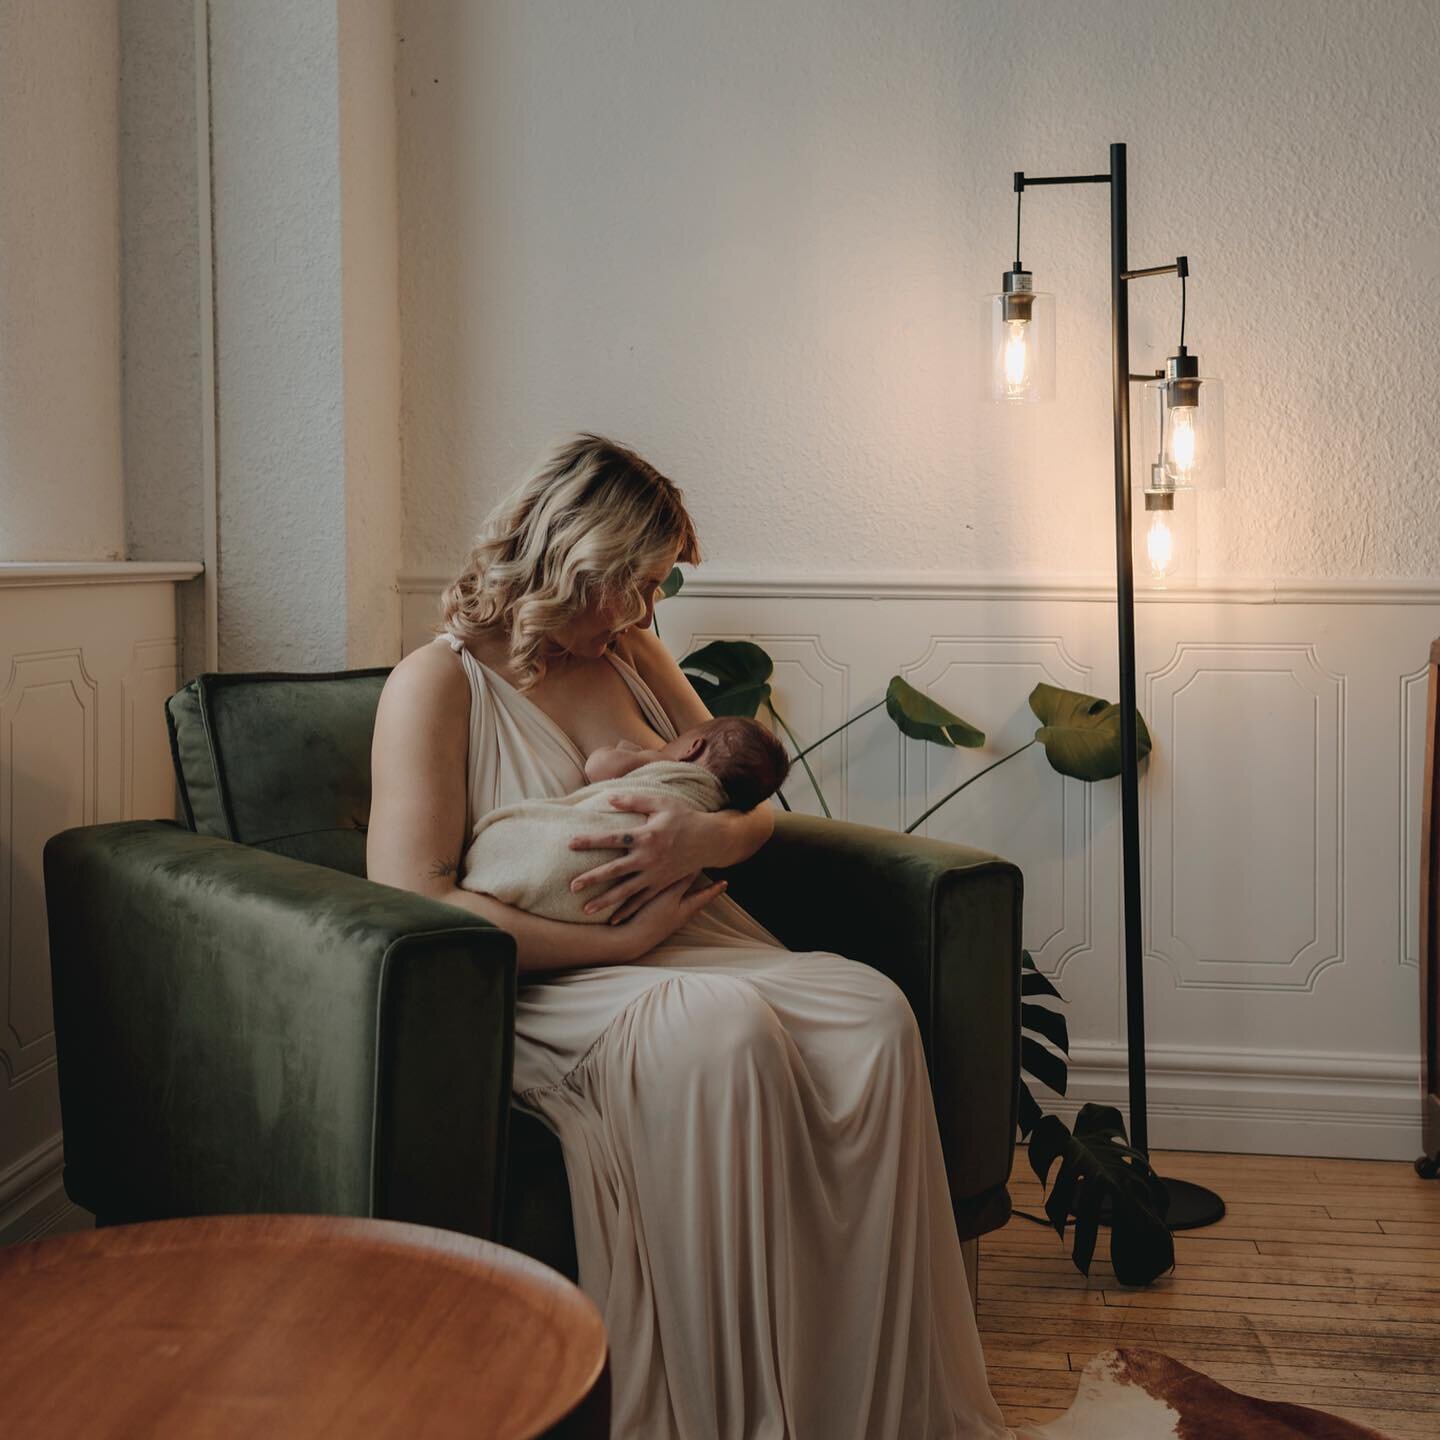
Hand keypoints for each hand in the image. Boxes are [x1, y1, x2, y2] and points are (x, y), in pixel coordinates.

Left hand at [569, 794, 713, 921]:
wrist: (710, 840)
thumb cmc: (684, 817)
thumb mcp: (661, 803)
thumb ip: (634, 800)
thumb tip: (609, 798)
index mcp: (646, 836)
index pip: (612, 839)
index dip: (590, 841)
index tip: (570, 844)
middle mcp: (648, 858)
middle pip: (614, 870)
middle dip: (592, 878)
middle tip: (572, 886)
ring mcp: (655, 875)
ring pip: (626, 891)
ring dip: (605, 900)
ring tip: (585, 909)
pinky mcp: (662, 884)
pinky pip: (642, 900)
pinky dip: (627, 910)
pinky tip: (613, 920)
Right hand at [608, 874, 726, 959]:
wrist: (632, 940)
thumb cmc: (652, 917)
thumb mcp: (669, 896)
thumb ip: (682, 881)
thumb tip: (696, 867)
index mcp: (688, 908)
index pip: (705, 895)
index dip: (715, 888)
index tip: (725, 882)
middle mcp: (681, 915)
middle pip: (697, 900)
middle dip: (704, 891)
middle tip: (714, 883)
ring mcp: (670, 919)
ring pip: (683, 903)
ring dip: (688, 893)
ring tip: (691, 886)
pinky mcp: (658, 920)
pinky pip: (672, 906)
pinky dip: (675, 898)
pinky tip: (668, 895)